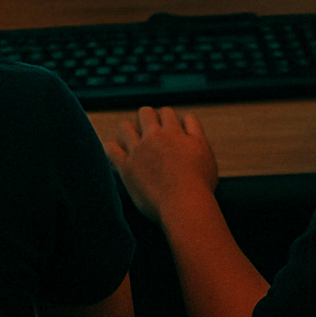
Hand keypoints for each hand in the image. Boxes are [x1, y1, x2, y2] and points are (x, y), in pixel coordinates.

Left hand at [105, 106, 217, 223]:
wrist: (184, 204)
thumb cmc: (199, 181)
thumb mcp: (204, 150)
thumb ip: (195, 130)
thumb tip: (186, 117)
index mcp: (173, 131)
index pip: (166, 112)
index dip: (166, 118)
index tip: (166, 128)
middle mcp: (153, 137)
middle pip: (145, 113)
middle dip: (147, 118)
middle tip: (149, 132)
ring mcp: (138, 151)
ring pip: (125, 127)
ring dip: (128, 130)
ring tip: (132, 140)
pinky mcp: (126, 168)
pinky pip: (111, 149)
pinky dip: (111, 147)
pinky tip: (115, 151)